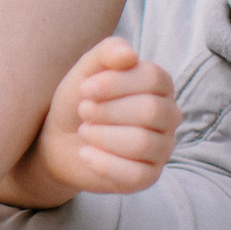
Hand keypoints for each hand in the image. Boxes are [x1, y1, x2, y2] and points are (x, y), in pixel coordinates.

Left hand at [31, 38, 175, 195]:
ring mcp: (162, 148)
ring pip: (143, 143)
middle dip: (108, 110)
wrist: (61, 139)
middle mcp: (168, 116)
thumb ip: (107, 52)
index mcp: (160, 85)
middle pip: (151, 111)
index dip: (116, 83)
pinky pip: (136, 175)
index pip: (154, 78)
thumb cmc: (81, 100)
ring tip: (84, 131)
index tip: (85, 88)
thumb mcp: (87, 70)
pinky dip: (103, 163)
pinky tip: (85, 154)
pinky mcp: (149, 177)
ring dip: (103, 136)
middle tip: (84, 111)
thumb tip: (129, 54)